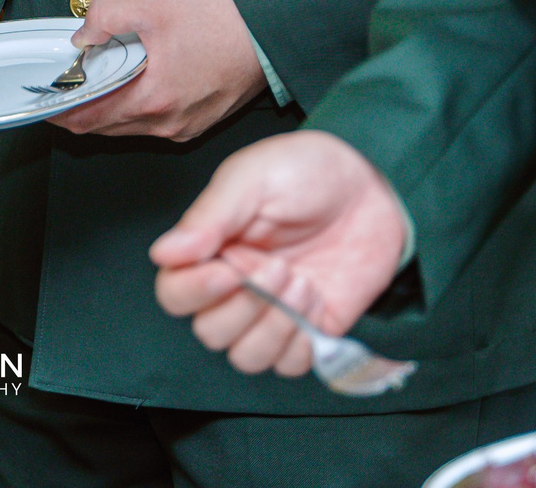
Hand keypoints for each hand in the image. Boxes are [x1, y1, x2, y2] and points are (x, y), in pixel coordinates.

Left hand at [49, 0, 270, 138]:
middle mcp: (167, 123)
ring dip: (107, 110)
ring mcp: (186, 126)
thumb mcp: (151, 2)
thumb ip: (105, 17)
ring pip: (129, 128)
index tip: (42, 101)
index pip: (87, 119)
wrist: (272, 27)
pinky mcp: (201, 121)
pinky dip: (135, 108)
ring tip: (93, 83)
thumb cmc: (220, 15)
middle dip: (79, 110)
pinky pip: (154, 124)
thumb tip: (81, 37)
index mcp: (151, 99)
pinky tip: (132, 84)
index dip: (58, 111)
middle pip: (105, 128)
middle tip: (62, 90)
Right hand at [149, 130, 408, 377]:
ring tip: (303, 283)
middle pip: (210, 332)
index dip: (195, 292)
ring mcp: (273, 311)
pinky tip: (317, 300)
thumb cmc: (306, 170)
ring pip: (246, 357)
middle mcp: (236, 287)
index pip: (175, 293)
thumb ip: (208, 216)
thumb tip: (164, 253)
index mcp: (211, 249)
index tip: (230, 269)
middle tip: (279, 267)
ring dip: (274, 328)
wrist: (371, 183)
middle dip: (245, 307)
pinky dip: (300, 344)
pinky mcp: (311, 328)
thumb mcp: (252, 178)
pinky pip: (289, 365)